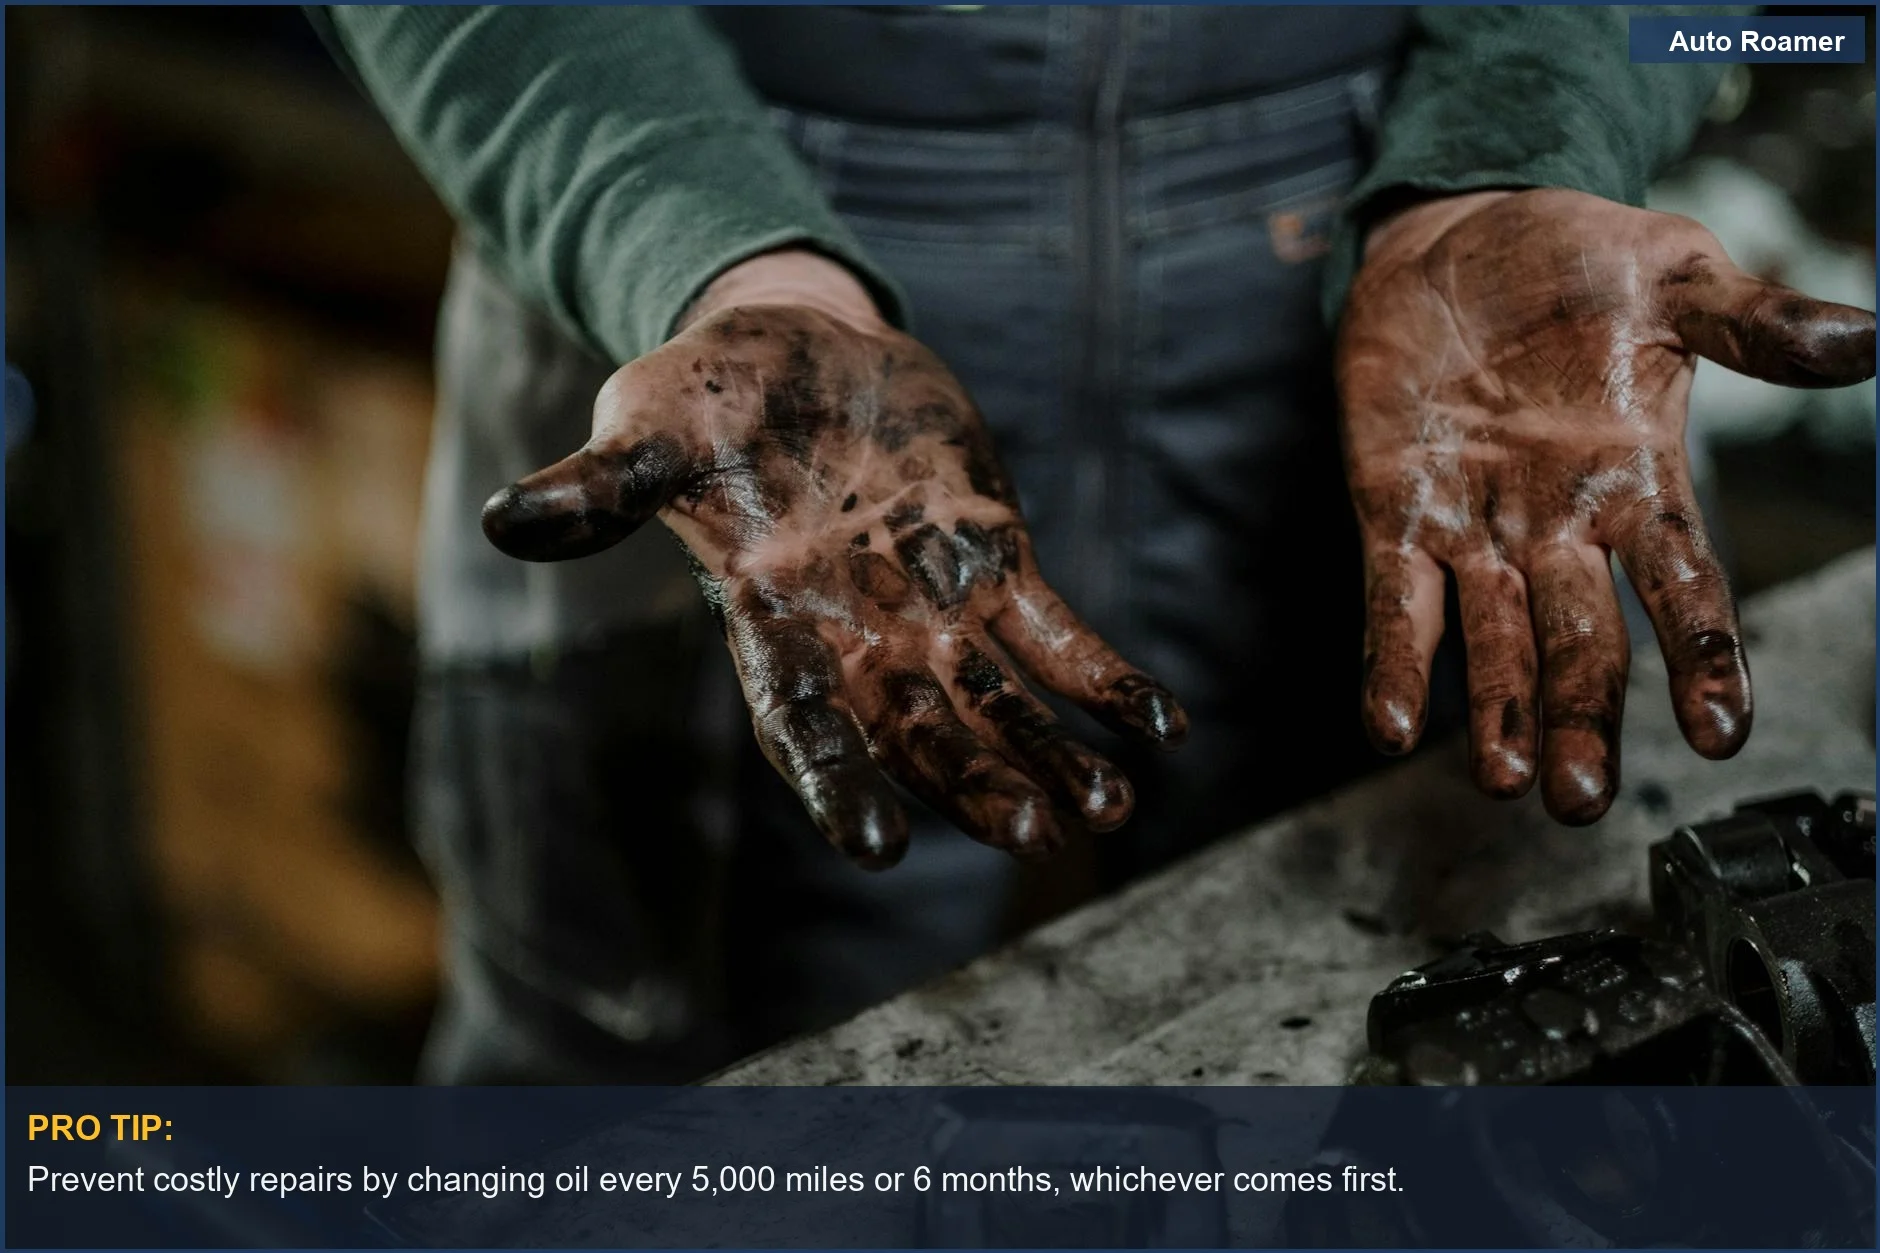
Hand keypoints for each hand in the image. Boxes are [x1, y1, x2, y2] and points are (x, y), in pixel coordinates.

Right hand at [481, 251, 1186, 867]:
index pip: (802, 722)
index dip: (838, 782)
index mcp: (772, 620)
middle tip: (1031, 833)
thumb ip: (599, 485)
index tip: (878, 846)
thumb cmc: (706, 393)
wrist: (796, 345)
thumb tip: (505, 523)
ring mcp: (933, 606)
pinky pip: (1059, 637)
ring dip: (1052, 756)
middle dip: (975, 783)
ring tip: (1110, 809)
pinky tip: (1160, 728)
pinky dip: (1104, 681)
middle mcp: (858, 636)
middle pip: (922, 734)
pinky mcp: (996, 562)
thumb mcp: (647, 425)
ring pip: (1000, 704)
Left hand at [1338, 189, 1874, 823]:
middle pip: (1582, 642)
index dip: (1703, 660)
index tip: (1722, 733)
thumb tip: (1865, 340)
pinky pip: (1395, 603)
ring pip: (1493, 643)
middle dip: (1583, 717)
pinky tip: (1387, 724)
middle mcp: (1561, 527)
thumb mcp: (1674, 277)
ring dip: (1500, 713)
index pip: (1683, 587)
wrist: (1456, 232)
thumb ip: (1753, 322)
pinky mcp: (1396, 516)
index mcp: (1639, 481)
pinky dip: (1395, 662)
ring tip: (1506, 782)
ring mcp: (1476, 529)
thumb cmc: (1574, 260)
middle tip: (1582, 798)